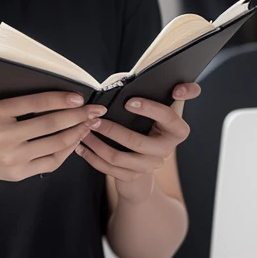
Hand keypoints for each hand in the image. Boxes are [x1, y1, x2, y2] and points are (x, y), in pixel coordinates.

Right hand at [0, 90, 108, 185]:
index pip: (32, 104)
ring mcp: (13, 158)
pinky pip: (52, 161)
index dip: (58, 100)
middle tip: (95, 109)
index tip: (78, 96)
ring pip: (55, 144)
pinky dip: (68, 150)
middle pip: (50, 125)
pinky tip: (77, 139)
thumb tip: (25, 71)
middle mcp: (3, 138)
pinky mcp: (20, 173)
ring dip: (78, 132)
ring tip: (91, 122)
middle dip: (77, 116)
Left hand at [75, 81, 201, 203]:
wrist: (145, 158)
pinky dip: (92, 157)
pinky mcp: (134, 176)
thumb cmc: (147, 122)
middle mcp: (167, 149)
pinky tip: (80, 146)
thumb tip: (119, 80)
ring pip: (119, 157)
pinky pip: (109, 169)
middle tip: (93, 118)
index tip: (128, 101)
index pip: (168, 116)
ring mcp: (150, 165)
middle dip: (112, 130)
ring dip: (97, 144)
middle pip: (138, 142)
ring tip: (83, 131)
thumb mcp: (153, 106)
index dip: (151, 108)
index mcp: (176, 128)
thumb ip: (144, 91)